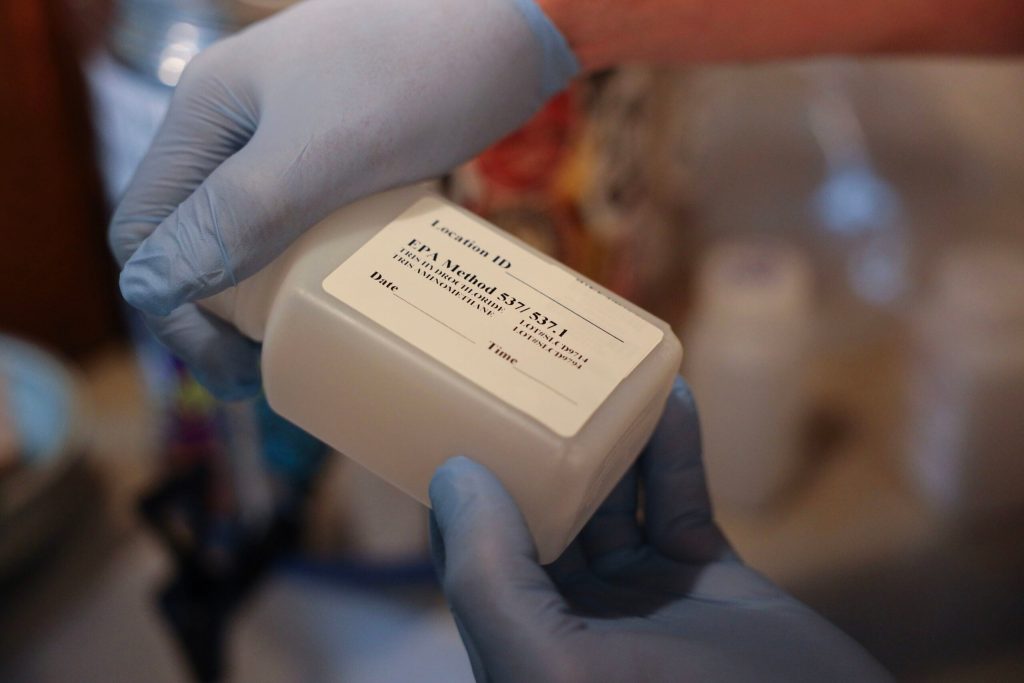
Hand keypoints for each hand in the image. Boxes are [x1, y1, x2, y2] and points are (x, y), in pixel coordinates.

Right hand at [108, 0, 576, 398]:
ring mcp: (291, 133)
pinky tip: (338, 292)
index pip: (145, 229)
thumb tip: (147, 289)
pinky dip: (308, 262)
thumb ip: (234, 216)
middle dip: (214, 311)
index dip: (173, 309)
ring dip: (260, 293)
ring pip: (250, 230)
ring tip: (297, 343)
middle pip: (194, 235)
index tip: (234, 365)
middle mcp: (236, 124)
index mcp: (206, 115)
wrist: (511, 20)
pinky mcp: (343, 146)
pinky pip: (303, 217)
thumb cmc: (418, 76)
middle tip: (262, 371)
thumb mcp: (320, 153)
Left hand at [428, 378, 891, 681]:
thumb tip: (452, 478)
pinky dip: (674, 450)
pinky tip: (672, 397)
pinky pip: (679, 499)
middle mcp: (574, 620)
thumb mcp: (553, 664)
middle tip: (532, 368)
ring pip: (613, 497)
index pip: (473, 552)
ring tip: (601, 369)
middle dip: (538, 445)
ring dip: (609, 436)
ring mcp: (644, 598)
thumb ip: (491, 578)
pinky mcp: (707, 579)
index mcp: (523, 643)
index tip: (455, 408)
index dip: (462, 485)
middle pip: (542, 513)